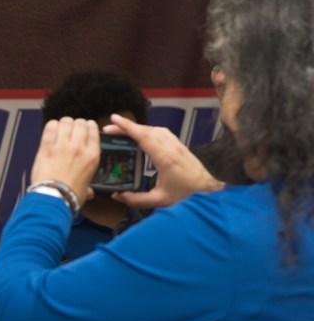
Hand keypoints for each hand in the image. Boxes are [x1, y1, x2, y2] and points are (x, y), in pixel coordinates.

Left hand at [30, 117, 99, 204]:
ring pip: (65, 122)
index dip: (89, 126)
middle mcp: (79, 148)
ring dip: (64, 123)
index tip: (86, 126)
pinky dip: (51, 126)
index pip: (93, 131)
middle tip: (72, 128)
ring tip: (61, 128)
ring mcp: (62, 146)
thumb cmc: (70, 195)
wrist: (53, 198)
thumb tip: (89, 193)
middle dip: (76, 123)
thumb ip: (88, 187)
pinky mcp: (47, 147)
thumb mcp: (86, 190)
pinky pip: (50, 128)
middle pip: (80, 123)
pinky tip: (51, 129)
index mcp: (92, 156)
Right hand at [105, 114, 223, 208]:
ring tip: (122, 131)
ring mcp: (177, 145)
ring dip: (137, 127)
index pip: (143, 136)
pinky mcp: (180, 146)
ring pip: (153, 129)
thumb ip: (136, 200)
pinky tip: (141, 135)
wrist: (211, 191)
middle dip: (126, 126)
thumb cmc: (188, 195)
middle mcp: (171, 148)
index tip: (114, 119)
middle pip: (146, 130)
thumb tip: (117, 196)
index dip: (128, 126)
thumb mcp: (160, 201)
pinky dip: (148, 130)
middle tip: (109, 128)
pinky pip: (161, 132)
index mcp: (166, 159)